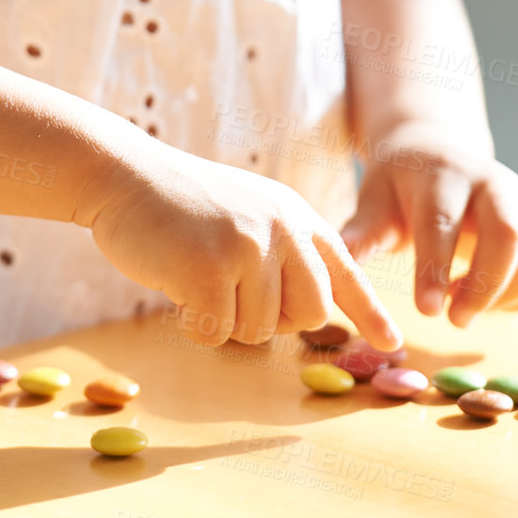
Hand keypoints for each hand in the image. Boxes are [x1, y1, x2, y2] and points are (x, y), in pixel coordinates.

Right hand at [77, 137, 404, 351]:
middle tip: (231, 292)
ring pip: (258, 330)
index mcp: (296, 215)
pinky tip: (176, 285)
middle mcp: (283, 228)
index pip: (345, 271)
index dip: (369, 311)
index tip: (393, 342)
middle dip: (272, 320)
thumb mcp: (248, 213)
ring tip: (197, 272)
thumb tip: (317, 312)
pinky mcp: (210, 269)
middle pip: (309, 314)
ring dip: (224, 319)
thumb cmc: (180, 205)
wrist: (123, 175)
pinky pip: (216, 333)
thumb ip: (284, 251)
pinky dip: (193, 324)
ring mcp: (248, 246)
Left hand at [338, 120, 517, 326]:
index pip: (443, 220)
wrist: (439, 155)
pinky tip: (483, 300)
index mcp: (444, 174)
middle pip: (507, 233)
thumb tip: (340, 266)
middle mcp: (493, 184)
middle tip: (455, 321)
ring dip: (505, 296)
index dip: (436, 267)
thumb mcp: (375, 199)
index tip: (426, 312)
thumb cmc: (401, 186)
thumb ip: (362, 232)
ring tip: (462, 306)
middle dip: (486, 285)